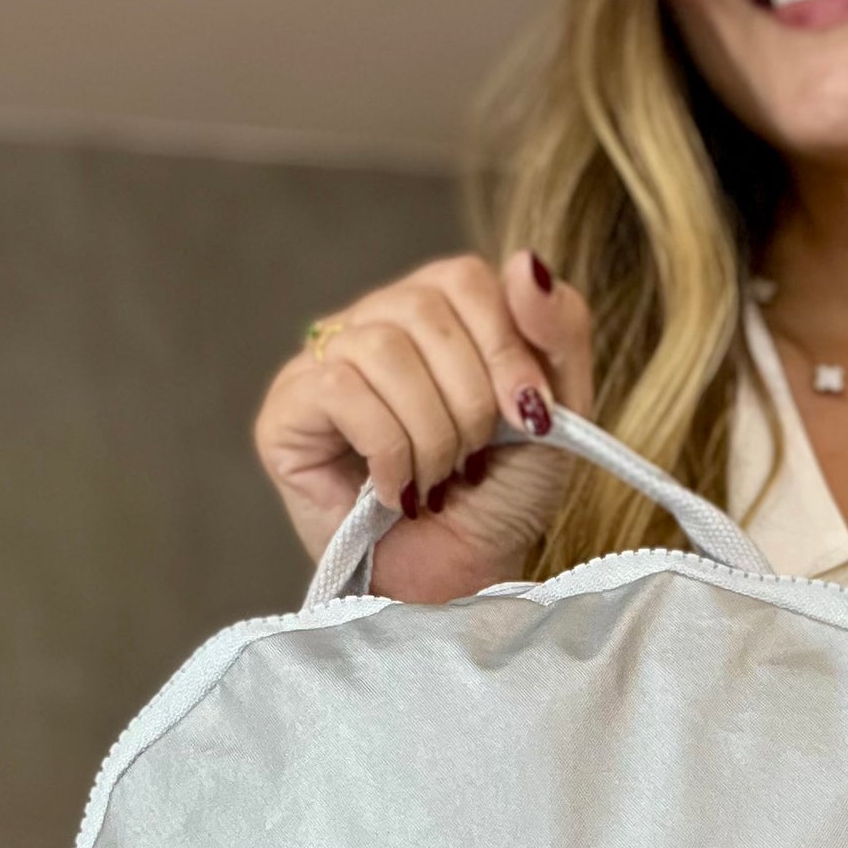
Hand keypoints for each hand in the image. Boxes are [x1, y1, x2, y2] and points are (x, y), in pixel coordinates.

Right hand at [254, 250, 593, 603]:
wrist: (460, 585)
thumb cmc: (501, 504)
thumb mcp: (558, 417)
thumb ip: (560, 333)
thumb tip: (526, 261)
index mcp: (436, 315)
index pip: (464, 277)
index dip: (504, 343)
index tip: (530, 416)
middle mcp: (375, 324)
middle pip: (422, 308)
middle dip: (469, 400)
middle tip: (473, 463)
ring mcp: (325, 364)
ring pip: (380, 348)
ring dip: (429, 432)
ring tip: (434, 481)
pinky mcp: (287, 413)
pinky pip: (338, 388)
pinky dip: (386, 448)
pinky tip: (394, 491)